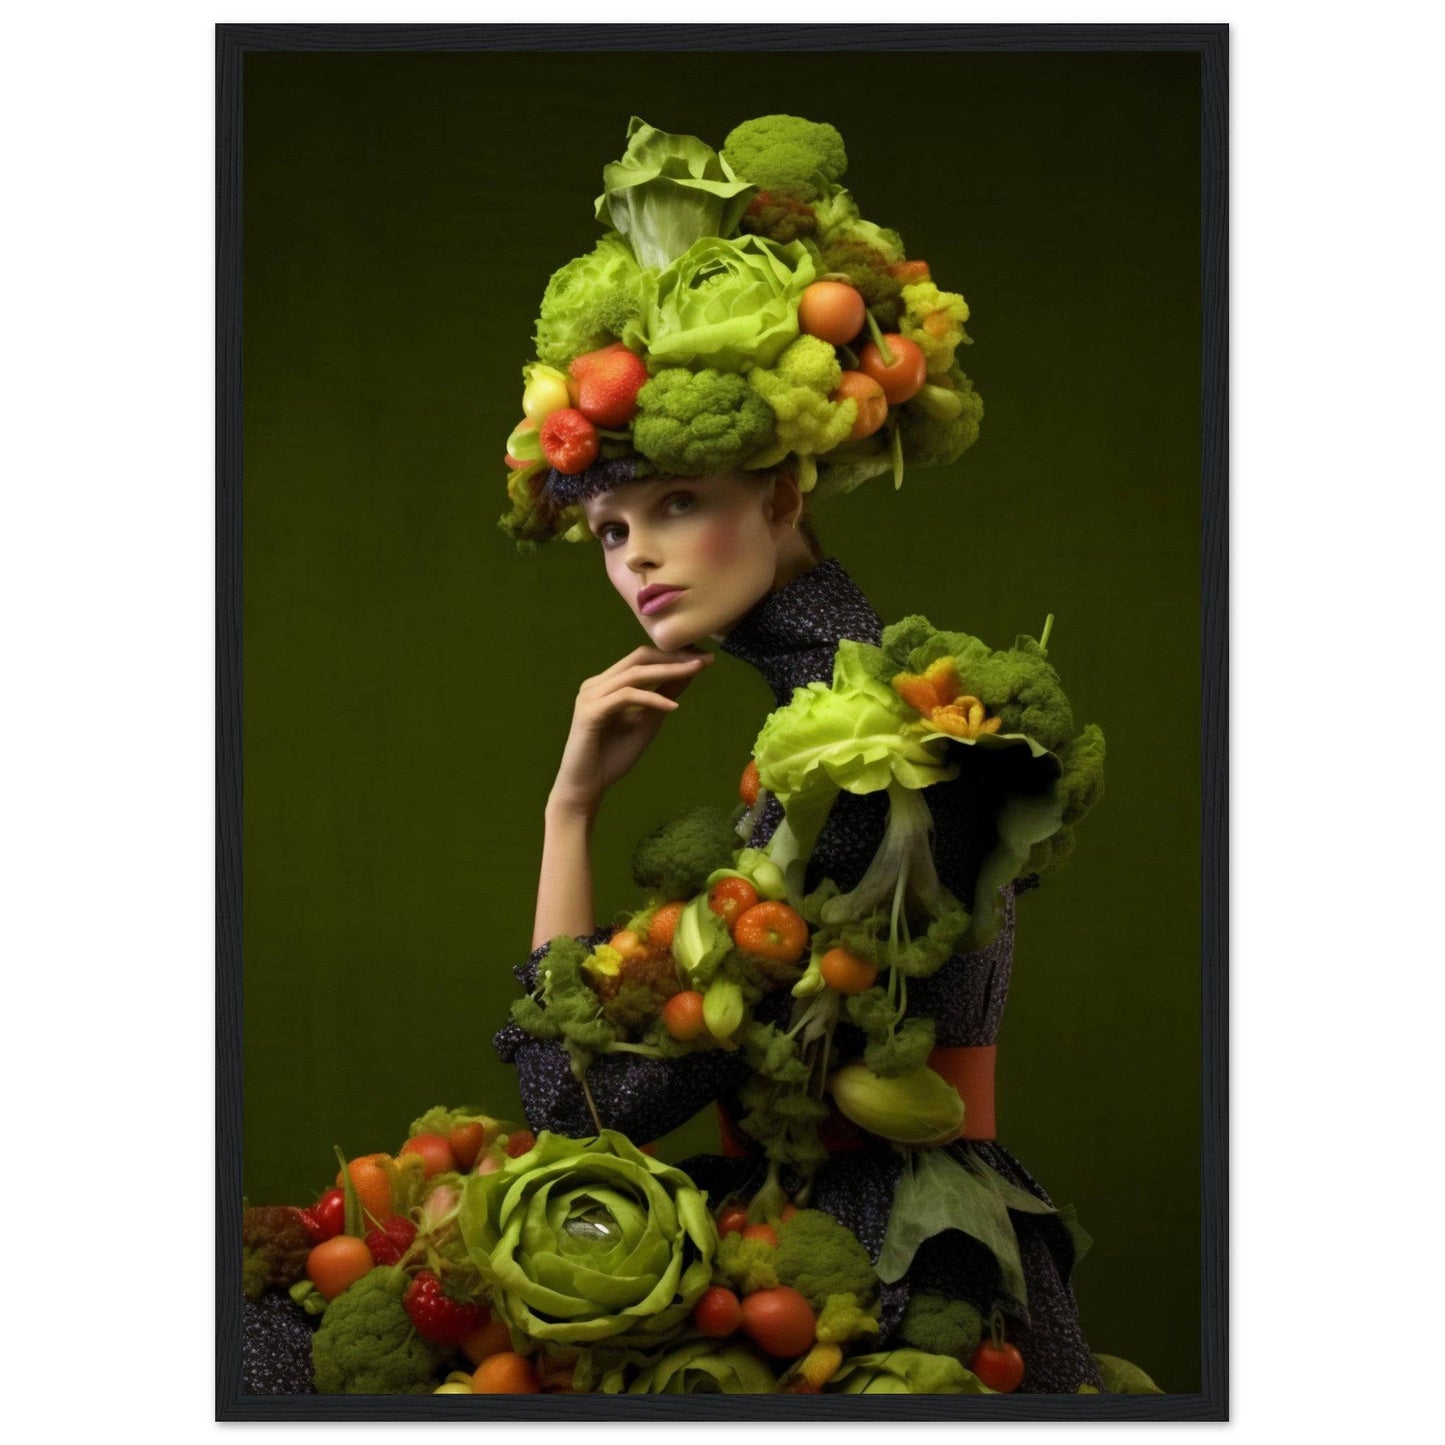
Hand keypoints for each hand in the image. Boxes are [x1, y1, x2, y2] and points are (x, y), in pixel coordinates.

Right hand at [549, 645, 713, 814]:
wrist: (586, 787)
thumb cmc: (613, 757)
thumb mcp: (647, 722)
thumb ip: (663, 696)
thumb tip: (688, 673)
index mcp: (607, 684)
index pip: (642, 658)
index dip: (672, 654)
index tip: (703, 657)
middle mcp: (596, 684)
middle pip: (639, 658)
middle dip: (674, 656)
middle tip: (704, 659)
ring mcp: (590, 696)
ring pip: (634, 674)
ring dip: (668, 671)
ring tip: (695, 671)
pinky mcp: (589, 712)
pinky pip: (626, 697)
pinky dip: (652, 698)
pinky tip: (674, 706)